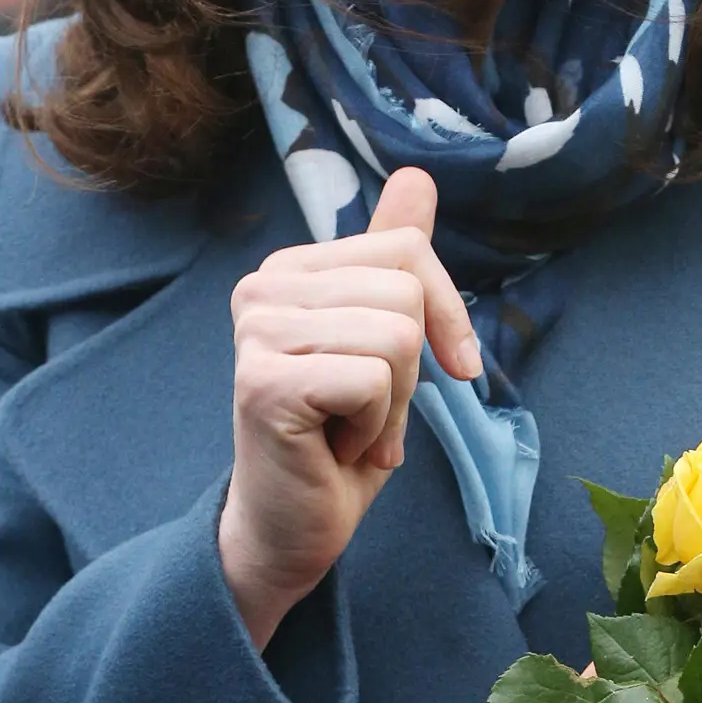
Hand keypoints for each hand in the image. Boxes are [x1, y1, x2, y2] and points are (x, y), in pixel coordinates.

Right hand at [218, 169, 480, 649]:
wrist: (292, 527)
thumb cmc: (339, 435)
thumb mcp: (382, 337)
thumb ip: (394, 259)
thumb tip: (416, 175)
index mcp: (291, 269)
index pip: (407, 249)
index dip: (443, 314)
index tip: (436, 366)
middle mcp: (262, 287)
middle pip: (406, 290)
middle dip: (411, 368)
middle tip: (364, 409)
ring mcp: (257, 332)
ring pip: (396, 335)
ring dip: (392, 402)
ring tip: (348, 426)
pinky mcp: (264, 381)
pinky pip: (373, 380)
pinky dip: (374, 426)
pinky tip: (333, 446)